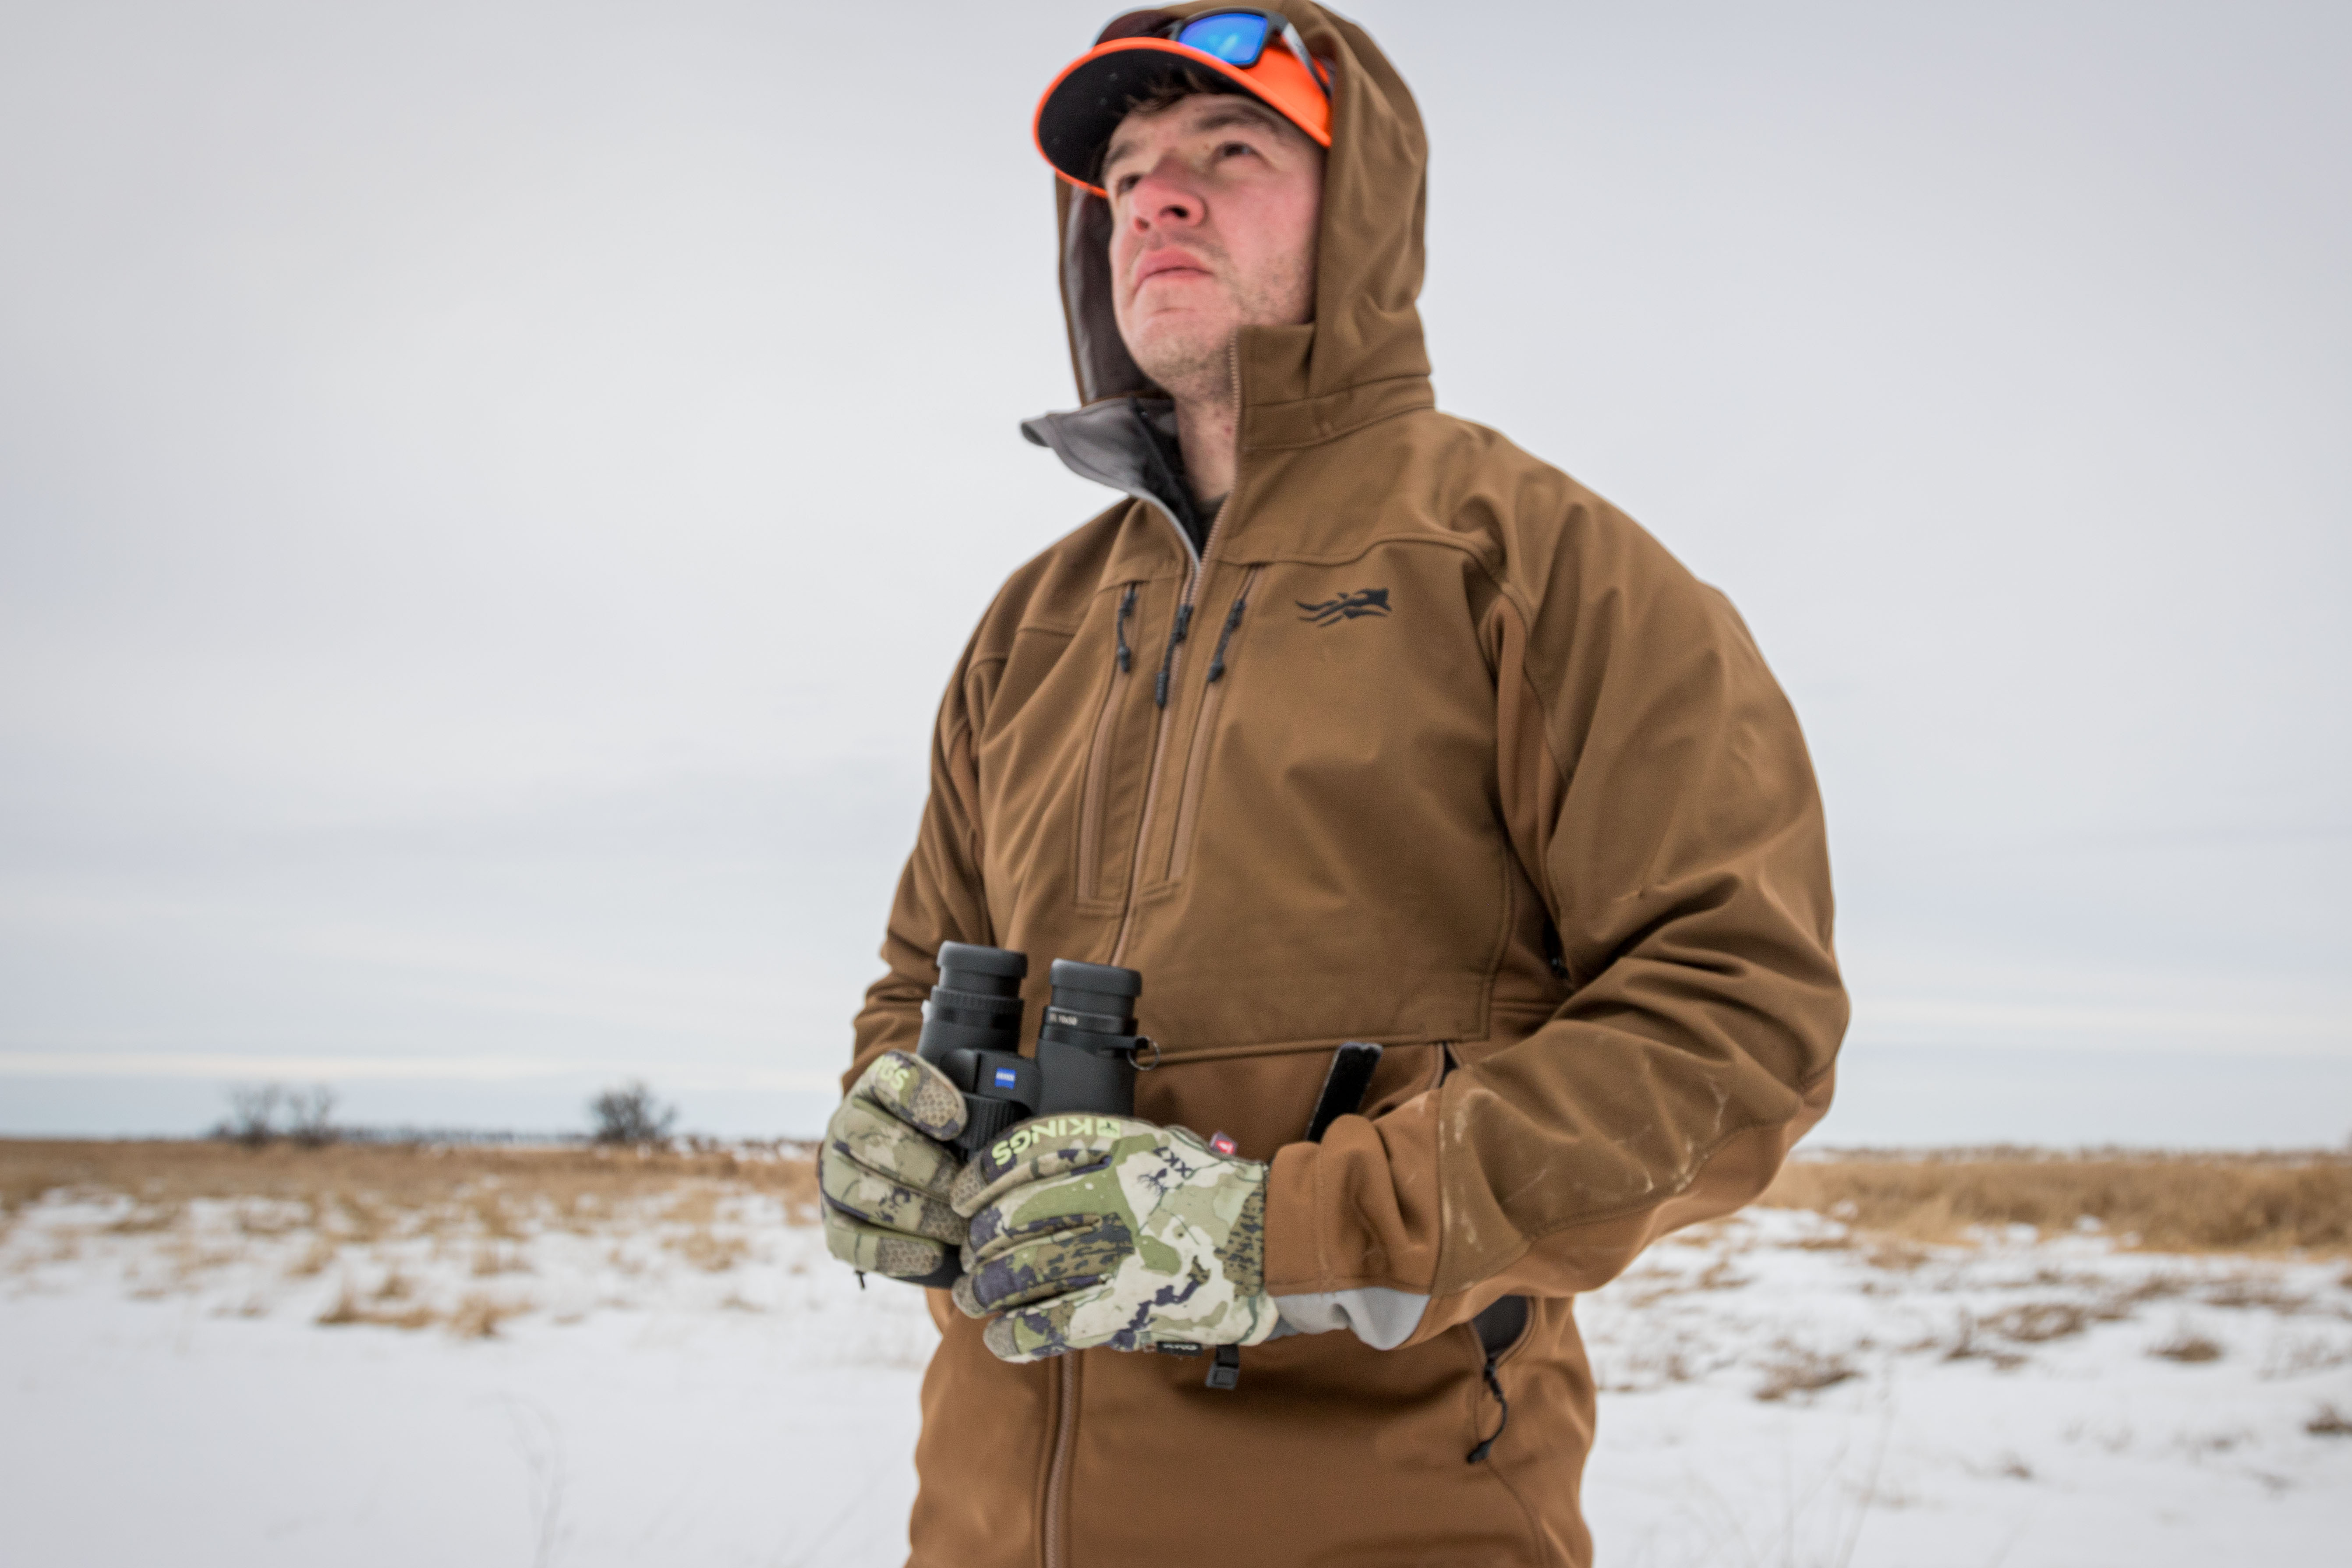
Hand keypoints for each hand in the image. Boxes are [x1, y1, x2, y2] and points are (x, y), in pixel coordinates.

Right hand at [818, 1051, 968, 1281]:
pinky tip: (930, 1254)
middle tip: (963, 1191)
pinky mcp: (834, 1221)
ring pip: (855, 1189)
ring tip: (957, 1228)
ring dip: (913, 1212)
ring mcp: (833, 1173)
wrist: (919, 1180)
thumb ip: (981, 1111)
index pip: (890, 1076)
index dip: (920, 1097)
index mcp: (879, 1086)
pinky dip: (890, 1250)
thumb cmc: (953, 1143)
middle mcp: (846, 1123)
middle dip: (923, 1167)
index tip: (958, 1122)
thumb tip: (996, 1129)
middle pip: (867, 1137)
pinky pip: (848, 1240)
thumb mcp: (964, 1117)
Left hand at [947, 1115, 1278, 1361]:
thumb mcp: (1160, 1145)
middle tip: (973, 1259)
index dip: (981, 1178)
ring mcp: (1122, 1252)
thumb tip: (1026, 1178)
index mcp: (1119, 1146)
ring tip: (978, 1300)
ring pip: (1023, 1272)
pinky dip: (1016, 1333)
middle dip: (981, 1244)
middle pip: (1013, 1218)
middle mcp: (1115, 1193)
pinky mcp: (1132, 1307)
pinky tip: (1001, 1338)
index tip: (965, 1198)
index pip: (1023, 1152)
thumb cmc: (1216, 1194)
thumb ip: (1100, 1154)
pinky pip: (1051, 1323)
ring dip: (988, 1290)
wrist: (1278, 1242)